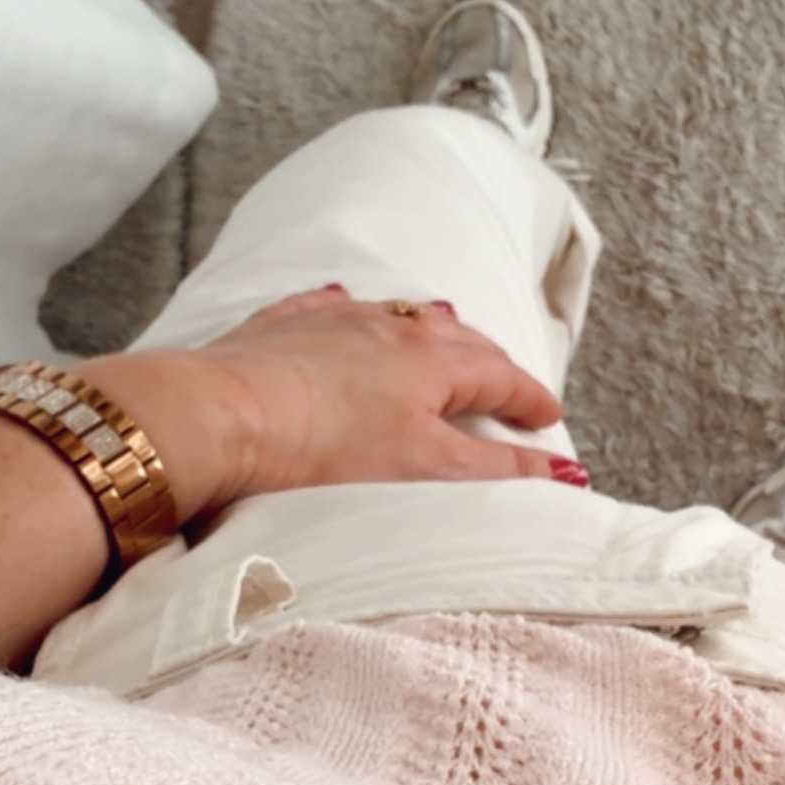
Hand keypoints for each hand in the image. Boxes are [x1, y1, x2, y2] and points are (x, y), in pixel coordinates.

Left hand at [82, 287, 582, 521]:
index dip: (529, 399)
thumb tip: (564, 474)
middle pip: (454, 338)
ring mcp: (330, 320)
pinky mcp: (279, 326)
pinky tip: (345, 312)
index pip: (499, 374)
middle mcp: (386, 327)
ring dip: (427, 333)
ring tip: (442, 346)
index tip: (549, 417)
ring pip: (394, 318)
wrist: (220, 417)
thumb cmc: (323, 450)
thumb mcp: (425, 469)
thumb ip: (497, 471)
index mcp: (430, 360)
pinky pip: (326, 310)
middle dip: (488, 362)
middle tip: (506, 386)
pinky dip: (352, 317)